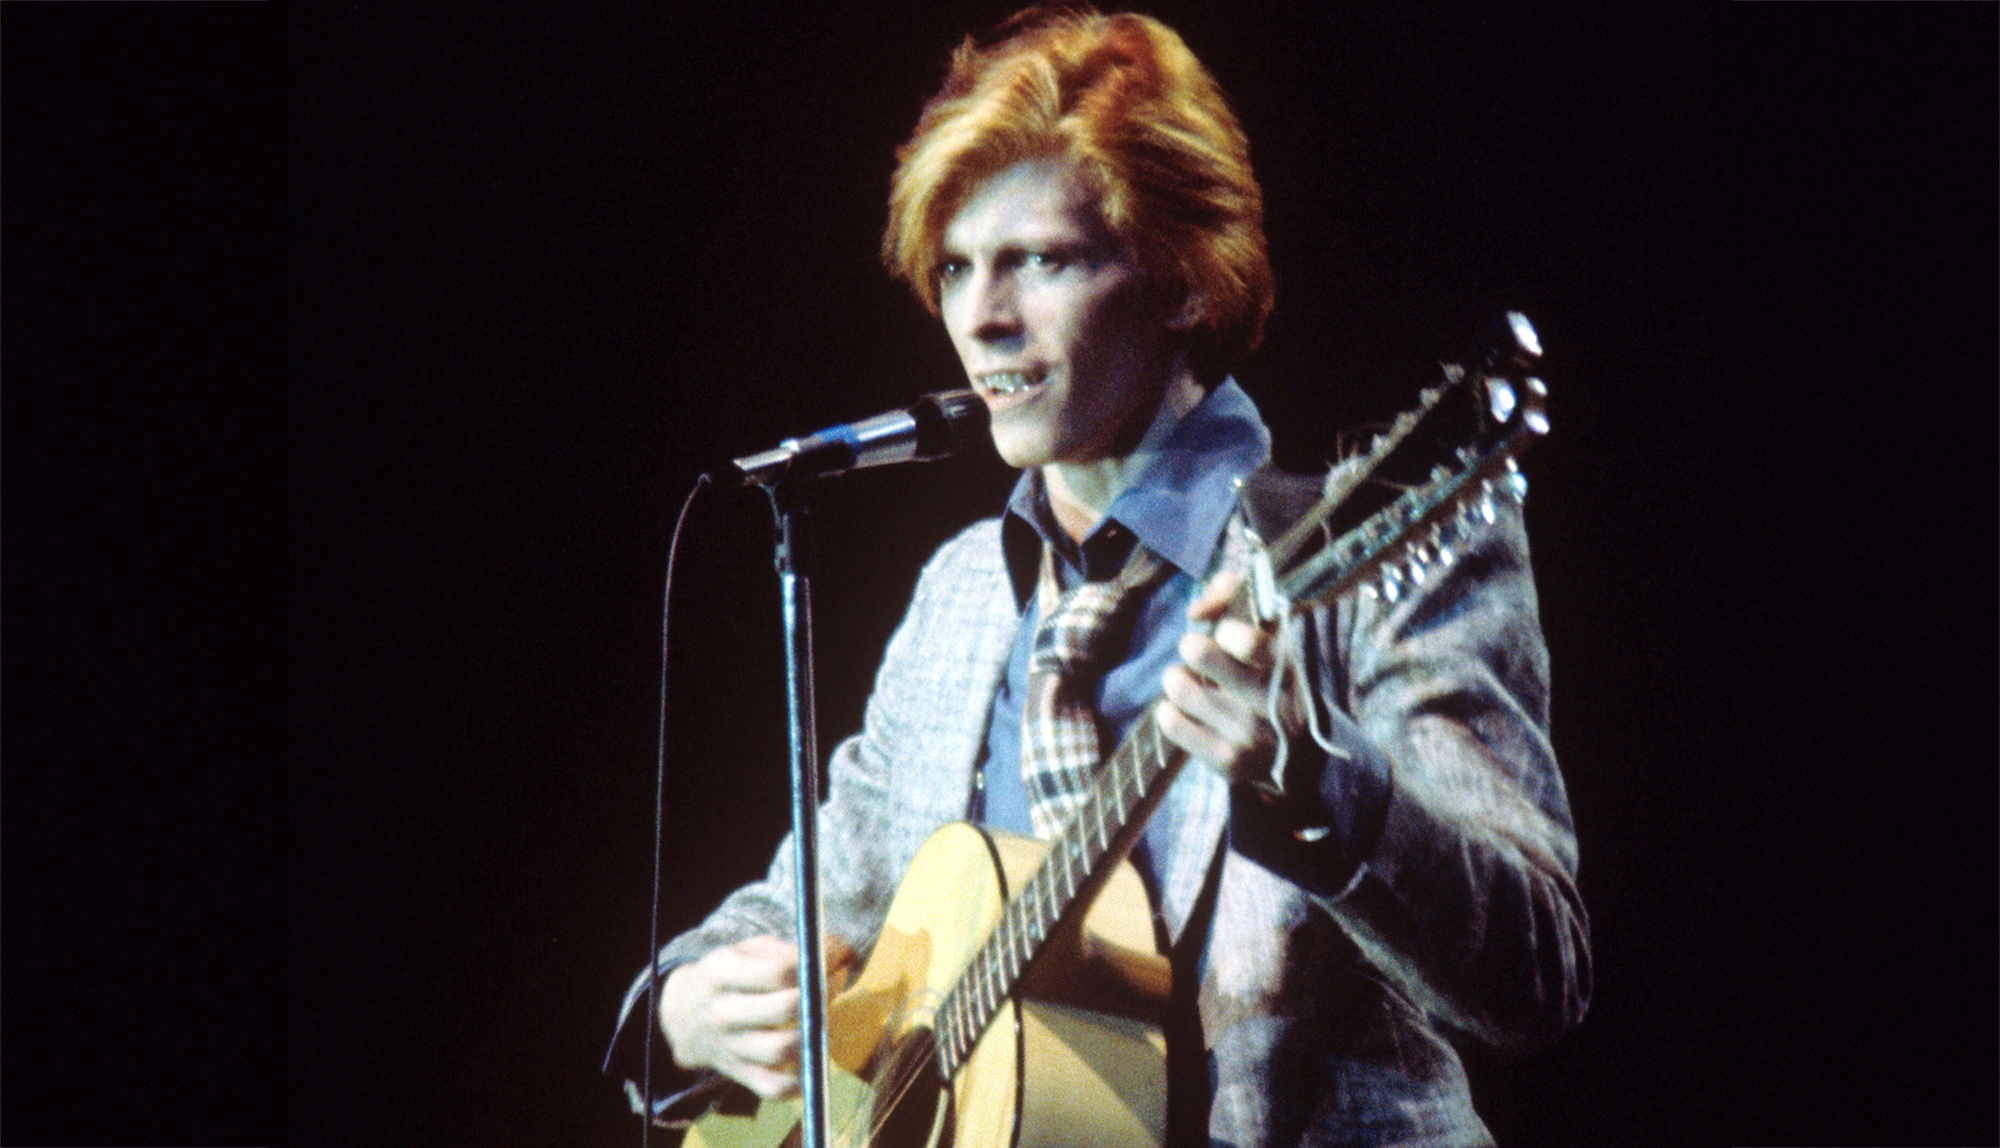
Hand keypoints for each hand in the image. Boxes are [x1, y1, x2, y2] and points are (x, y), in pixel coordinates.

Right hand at [657, 934, 855, 1099]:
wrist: (685, 1017)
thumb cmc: (728, 977)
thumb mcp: (745, 950)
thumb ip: (788, 949)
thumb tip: (837, 949)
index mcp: (720, 973)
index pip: (778, 971)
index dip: (816, 961)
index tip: (835, 952)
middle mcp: (722, 1013)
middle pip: (784, 1009)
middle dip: (822, 992)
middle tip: (836, 978)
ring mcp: (730, 1048)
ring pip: (783, 1048)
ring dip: (817, 1030)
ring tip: (825, 1011)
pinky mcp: (740, 1074)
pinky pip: (774, 1088)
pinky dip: (799, 1080)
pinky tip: (812, 1056)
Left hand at [1156, 571, 1305, 791]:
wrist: (1298, 754)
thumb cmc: (1269, 676)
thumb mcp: (1269, 632)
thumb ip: (1234, 595)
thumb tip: (1195, 611)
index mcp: (1285, 666)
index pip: (1250, 640)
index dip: (1224, 629)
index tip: (1223, 633)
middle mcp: (1272, 703)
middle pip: (1201, 655)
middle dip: (1191, 647)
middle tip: (1197, 654)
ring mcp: (1251, 737)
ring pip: (1181, 689)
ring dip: (1177, 679)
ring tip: (1187, 682)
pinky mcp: (1229, 763)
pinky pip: (1173, 725)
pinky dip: (1168, 712)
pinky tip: (1180, 710)